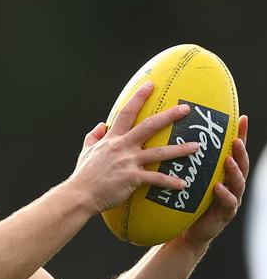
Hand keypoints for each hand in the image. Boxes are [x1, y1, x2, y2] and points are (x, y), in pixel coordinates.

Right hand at [68, 82, 199, 213]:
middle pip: (149, 126)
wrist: (80, 193)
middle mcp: (122, 146)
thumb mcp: (85, 151)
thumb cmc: (84, 174)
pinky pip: (156, 179)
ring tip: (197, 146)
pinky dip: (170, 182)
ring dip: (180, 149)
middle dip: (169, 116)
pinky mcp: (132, 178)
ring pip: (159, 152)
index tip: (150, 85)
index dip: (138, 97)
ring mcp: (128, 162)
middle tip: (186, 109)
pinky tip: (183, 184)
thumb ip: (93, 136)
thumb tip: (101, 125)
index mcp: (111, 138)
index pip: (126, 113)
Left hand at [178, 115, 248, 248]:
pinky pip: (227, 203)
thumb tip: (167, 130)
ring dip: (234, 171)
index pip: (231, 149)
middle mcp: (229, 182)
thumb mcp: (185, 175)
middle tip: (237, 139)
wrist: (185, 230)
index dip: (239, 134)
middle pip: (240, 163)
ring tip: (229, 160)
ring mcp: (230, 198)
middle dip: (241, 150)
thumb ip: (182, 157)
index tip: (242, 117)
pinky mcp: (224, 214)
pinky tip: (218, 188)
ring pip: (238, 182)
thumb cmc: (185, 198)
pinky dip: (224, 195)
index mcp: (220, 170)